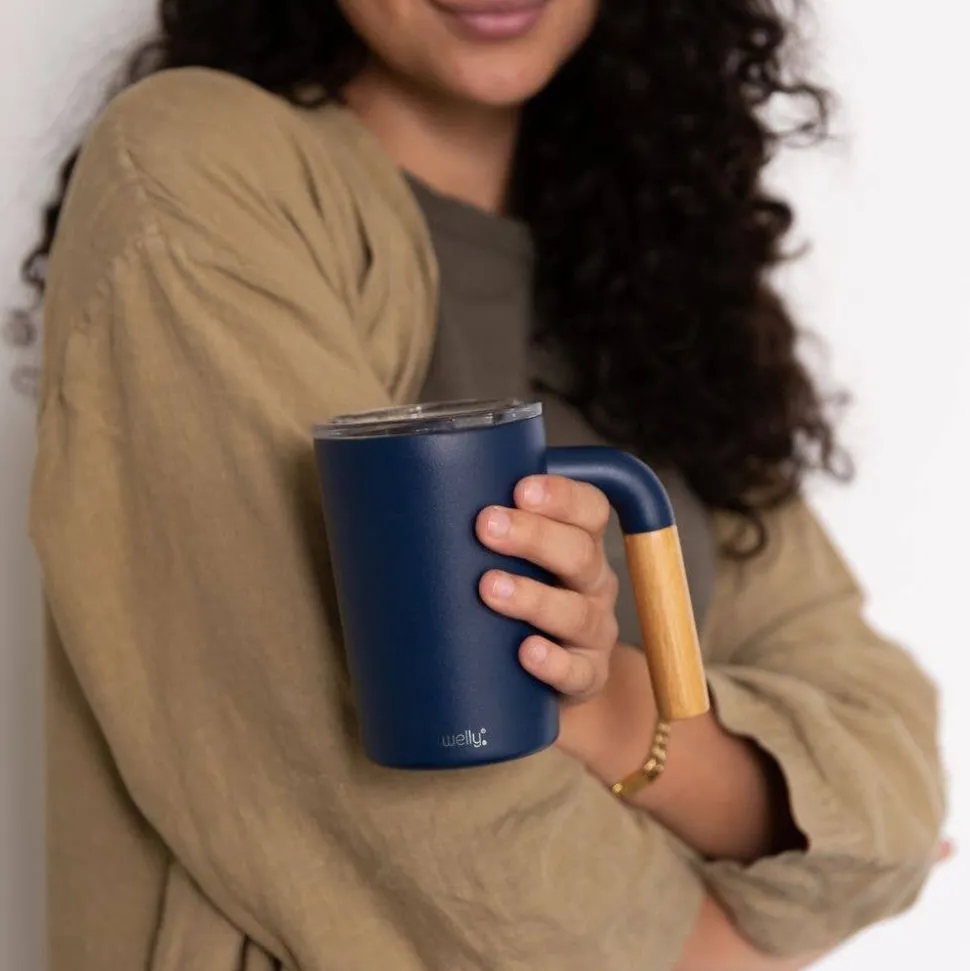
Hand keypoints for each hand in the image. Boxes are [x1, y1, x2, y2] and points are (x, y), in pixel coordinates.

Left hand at [476, 475, 619, 701]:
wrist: (542, 684)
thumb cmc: (517, 601)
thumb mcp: (512, 563)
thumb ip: (481, 533)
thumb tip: (404, 502)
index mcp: (581, 544)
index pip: (590, 510)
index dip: (562, 497)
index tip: (521, 490)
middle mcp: (594, 584)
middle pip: (580, 554)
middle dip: (534, 537)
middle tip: (486, 526)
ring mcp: (594, 633)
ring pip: (576, 612)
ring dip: (533, 598)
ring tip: (489, 588)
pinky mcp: (587, 678)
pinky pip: (578, 672)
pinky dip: (553, 663)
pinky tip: (526, 653)